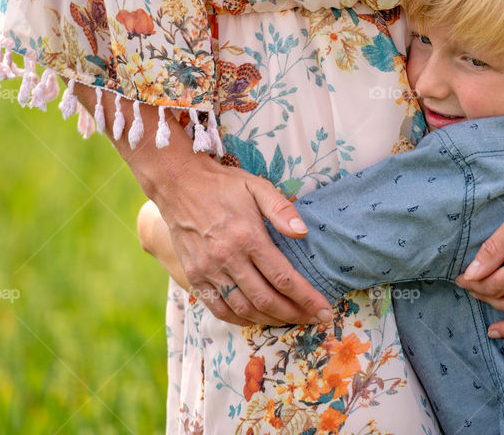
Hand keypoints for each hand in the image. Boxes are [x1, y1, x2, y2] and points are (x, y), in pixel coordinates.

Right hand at [149, 156, 332, 326]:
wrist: (178, 183)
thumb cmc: (223, 185)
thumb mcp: (257, 186)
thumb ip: (282, 208)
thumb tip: (303, 231)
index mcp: (247, 237)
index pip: (283, 277)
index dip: (307, 298)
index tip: (324, 310)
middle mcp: (227, 258)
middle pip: (266, 299)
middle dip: (294, 314)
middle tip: (314, 319)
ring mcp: (208, 270)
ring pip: (243, 309)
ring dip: (270, 320)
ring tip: (291, 321)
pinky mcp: (194, 276)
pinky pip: (219, 308)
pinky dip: (240, 320)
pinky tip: (257, 319)